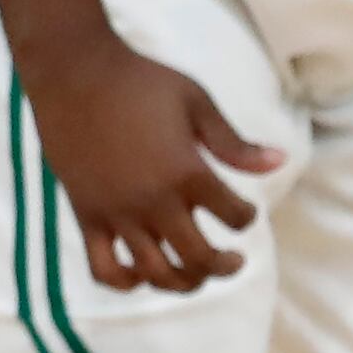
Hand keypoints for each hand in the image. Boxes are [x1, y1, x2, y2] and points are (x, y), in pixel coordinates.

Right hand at [25, 38, 283, 292]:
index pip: (235, 217)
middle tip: (233, 261)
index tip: (242, 213)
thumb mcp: (198, 104)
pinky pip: (104, 269)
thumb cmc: (140, 81)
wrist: (73, 70)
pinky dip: (125, 282)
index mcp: (188, 172)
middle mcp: (154, 200)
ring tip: (194, 274)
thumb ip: (235, 143)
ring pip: (156, 273)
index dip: (246, 218)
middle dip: (224, 266)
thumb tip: (279, 162)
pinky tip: (141, 275)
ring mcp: (117, 212)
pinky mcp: (86, 215)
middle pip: (199, 258)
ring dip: (183, 283)